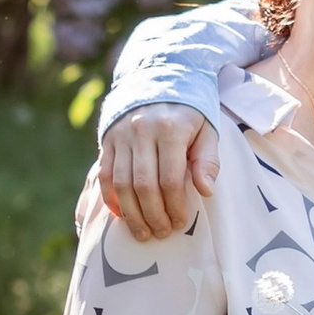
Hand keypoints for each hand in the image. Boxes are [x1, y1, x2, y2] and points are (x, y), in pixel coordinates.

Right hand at [100, 106, 216, 243]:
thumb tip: (206, 190)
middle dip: (153, 215)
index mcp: (170, 129)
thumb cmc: (188, 114)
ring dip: (132, 213)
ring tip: (143, 232)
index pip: (171, 179)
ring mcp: (121, 136)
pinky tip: (122, 215)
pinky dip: (111, 199)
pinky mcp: (107, 141)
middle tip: (162, 233)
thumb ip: (208, 160)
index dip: (175, 206)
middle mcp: (141, 132)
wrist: (157, 81)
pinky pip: (105, 175)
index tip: (180, 222)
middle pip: (143, 185)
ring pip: (121, 184)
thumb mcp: (207, 131)